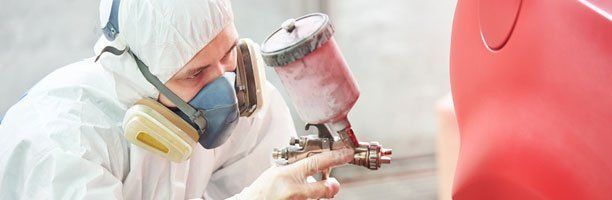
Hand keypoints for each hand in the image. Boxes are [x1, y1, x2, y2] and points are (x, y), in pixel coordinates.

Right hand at [233, 148, 353, 199]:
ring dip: (315, 196)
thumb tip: (315, 161)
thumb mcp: (275, 171)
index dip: (335, 157)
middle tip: (333, 183)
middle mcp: (293, 191)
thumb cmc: (260, 190)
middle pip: (325, 188)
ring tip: (302, 193)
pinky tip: (298, 197)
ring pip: (317, 199)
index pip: (316, 163)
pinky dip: (308, 199)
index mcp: (287, 175)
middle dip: (332, 186)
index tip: (347, 154)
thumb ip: (295, 166)